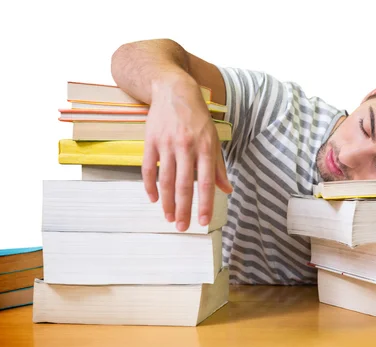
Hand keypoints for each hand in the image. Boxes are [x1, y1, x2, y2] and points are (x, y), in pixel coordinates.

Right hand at [143, 73, 232, 230]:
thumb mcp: (213, 138)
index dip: (205, 203)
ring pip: (166, 180)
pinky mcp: (150, 141)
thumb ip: (218, 166)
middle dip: (183, 209)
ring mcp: (166, 144)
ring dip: (167, 202)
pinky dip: (150, 186)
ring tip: (169, 217)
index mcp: (205, 147)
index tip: (203, 221)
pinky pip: (148, 168)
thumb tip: (227, 189)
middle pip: (184, 185)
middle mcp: (186, 146)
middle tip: (182, 227)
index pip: (206, 182)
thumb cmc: (197, 117)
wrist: (174, 90)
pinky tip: (154, 199)